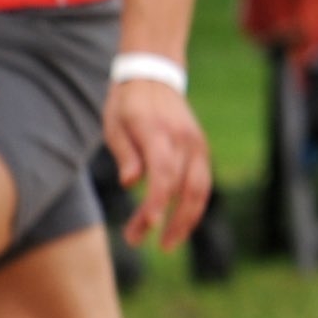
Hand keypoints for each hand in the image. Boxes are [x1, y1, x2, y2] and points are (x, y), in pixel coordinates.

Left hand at [105, 75, 212, 251]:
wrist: (153, 75)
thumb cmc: (126, 104)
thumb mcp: (114, 124)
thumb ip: (125, 154)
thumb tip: (130, 183)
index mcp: (157, 132)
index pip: (162, 173)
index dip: (155, 202)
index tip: (145, 226)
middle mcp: (183, 139)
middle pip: (181, 187)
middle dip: (165, 220)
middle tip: (138, 240)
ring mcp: (197, 144)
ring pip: (199, 190)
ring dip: (185, 220)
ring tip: (166, 243)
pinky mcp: (202, 149)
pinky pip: (203, 183)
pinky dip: (193, 207)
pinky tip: (179, 224)